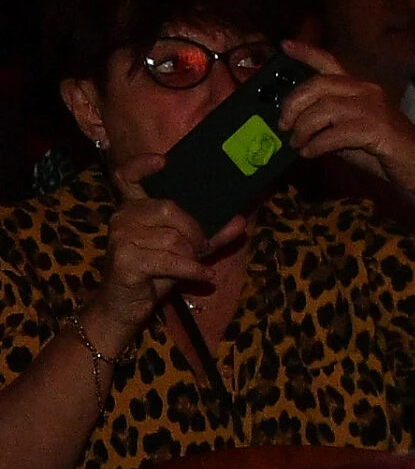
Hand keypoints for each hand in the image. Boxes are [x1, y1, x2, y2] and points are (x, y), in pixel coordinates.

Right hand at [92, 158, 247, 337]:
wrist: (124, 306)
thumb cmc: (153, 274)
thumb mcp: (184, 252)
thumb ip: (210, 236)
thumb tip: (240, 221)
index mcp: (132, 209)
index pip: (127, 176)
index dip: (142, 165)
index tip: (163, 161)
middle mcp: (122, 217)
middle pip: (169, 209)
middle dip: (194, 231)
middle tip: (200, 248)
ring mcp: (120, 237)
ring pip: (173, 238)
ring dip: (191, 256)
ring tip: (192, 266)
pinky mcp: (125, 259)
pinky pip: (171, 260)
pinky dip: (193, 270)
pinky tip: (205, 276)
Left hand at [276, 41, 414, 209]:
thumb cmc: (388, 155)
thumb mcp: (352, 136)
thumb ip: (330, 126)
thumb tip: (297, 127)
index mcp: (362, 88)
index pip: (330, 63)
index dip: (306, 53)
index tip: (285, 46)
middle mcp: (367, 91)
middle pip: (319, 85)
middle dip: (294, 104)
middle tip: (283, 124)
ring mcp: (374, 108)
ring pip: (324, 109)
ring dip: (304, 128)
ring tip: (297, 144)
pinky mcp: (377, 129)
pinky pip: (335, 133)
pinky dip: (317, 144)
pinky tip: (310, 153)